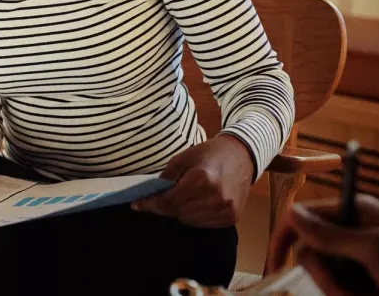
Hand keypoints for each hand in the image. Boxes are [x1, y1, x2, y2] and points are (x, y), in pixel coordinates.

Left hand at [132, 134, 254, 227]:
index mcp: (202, 180)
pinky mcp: (231, 218)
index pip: (168, 201)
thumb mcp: (183, 158)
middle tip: (161, 196)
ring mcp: (225, 210)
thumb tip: (150, 195)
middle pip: (177, 212)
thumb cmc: (210, 154)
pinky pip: (203, 224)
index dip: (151, 204)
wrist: (242, 156)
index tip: (136, 205)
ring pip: (189, 220)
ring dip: (181, 211)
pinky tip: (197, 202)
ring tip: (185, 195)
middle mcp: (215, 198)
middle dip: (165, 206)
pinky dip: (194, 215)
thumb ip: (166, 178)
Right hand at [268, 195, 378, 295]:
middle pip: (310, 250)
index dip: (286, 237)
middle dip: (322, 274)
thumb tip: (292, 212)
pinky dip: (342, 295)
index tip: (275, 263)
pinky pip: (335, 286)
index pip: (305, 216)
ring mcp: (354, 257)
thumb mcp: (372, 248)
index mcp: (354, 212)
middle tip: (343, 291)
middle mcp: (350, 232)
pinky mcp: (359, 279)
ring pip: (321, 272)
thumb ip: (330, 233)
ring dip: (335, 289)